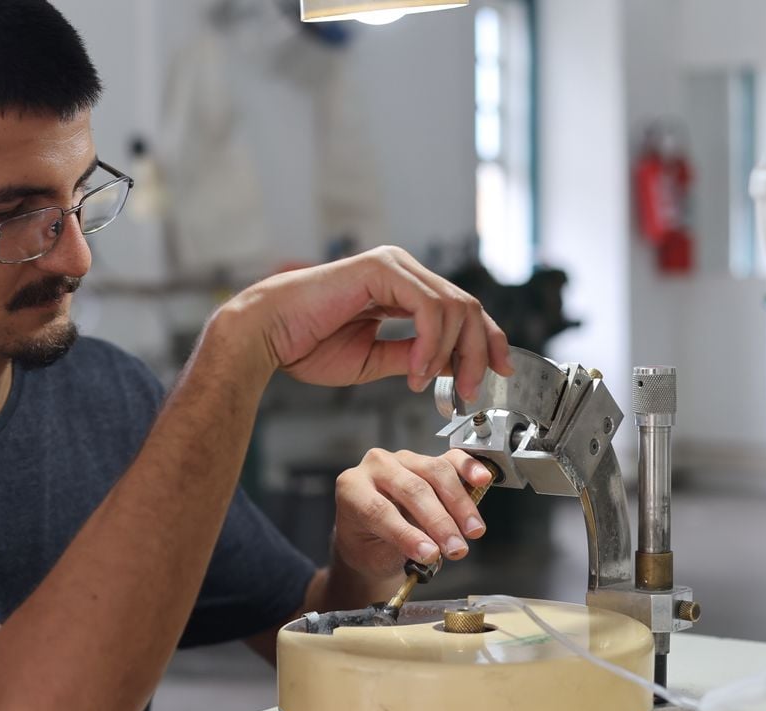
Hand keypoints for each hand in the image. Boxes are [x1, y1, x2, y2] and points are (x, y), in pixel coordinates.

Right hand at [229, 246, 511, 400]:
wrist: (266, 336)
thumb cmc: (305, 346)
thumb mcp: (375, 360)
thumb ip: (413, 356)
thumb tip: (449, 365)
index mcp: (400, 288)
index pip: (460, 309)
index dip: (486, 340)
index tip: (500, 372)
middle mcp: (401, 270)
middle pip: (467, 305)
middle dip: (479, 351)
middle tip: (472, 390)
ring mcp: (393, 265)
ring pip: (454, 306)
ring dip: (453, 354)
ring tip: (432, 385)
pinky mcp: (381, 269)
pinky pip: (428, 308)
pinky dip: (431, 344)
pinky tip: (417, 371)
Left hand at [332, 448, 495, 580]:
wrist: (370, 534)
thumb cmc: (369, 543)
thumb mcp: (374, 554)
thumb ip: (399, 548)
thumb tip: (432, 550)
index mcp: (351, 488)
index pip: (380, 509)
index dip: (408, 533)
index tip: (431, 554)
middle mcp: (376, 467)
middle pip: (412, 489)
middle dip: (439, 522)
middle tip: (456, 549)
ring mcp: (403, 459)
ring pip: (435, 473)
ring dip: (459, 505)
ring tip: (472, 532)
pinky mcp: (427, 459)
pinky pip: (450, 459)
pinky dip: (468, 468)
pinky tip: (482, 479)